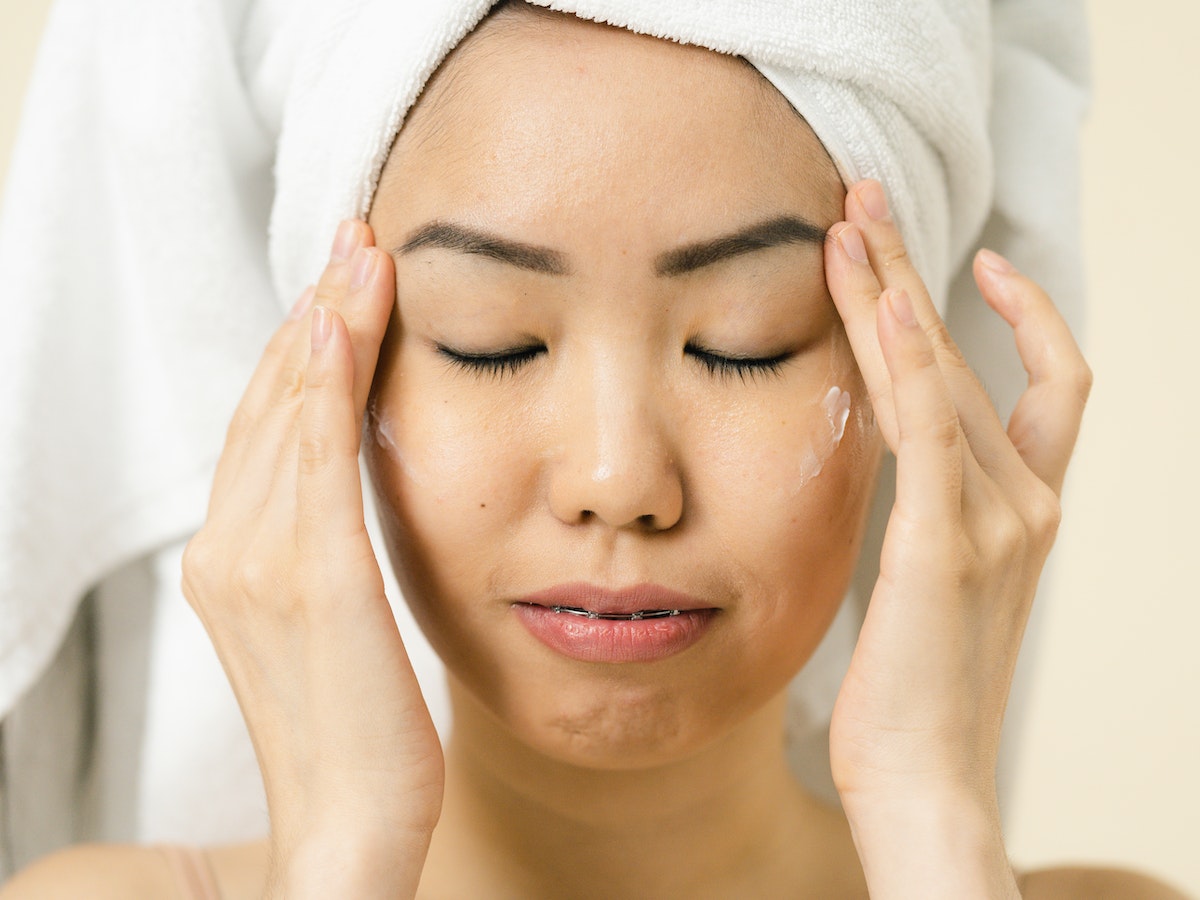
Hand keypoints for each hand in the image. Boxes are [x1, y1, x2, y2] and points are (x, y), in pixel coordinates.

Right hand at [182, 222, 442, 898]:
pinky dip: (324, 384)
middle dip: (315, 313)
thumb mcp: (334, 620)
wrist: (350, 824)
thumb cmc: (358, 727)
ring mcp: (260, 564)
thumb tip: (350, 478)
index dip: (303, 346)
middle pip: (271, 404)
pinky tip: (342, 324)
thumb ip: (324, 546)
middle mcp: (230, 551)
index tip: (343, 282)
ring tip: (360, 256)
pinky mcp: (313, 581)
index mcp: (234, 559)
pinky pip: (316, 458)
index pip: (267, 427)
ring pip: (289, 414)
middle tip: (354, 238)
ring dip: (325, 325)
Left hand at [823, 182, 1090, 894]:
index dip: (1023, 315)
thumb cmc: (913, 689)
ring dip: (894, 292)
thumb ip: (928, 512)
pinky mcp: (945, 542)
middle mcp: (1028, 503)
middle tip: (867, 201)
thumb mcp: (929, 580)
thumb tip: (888, 458)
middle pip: (976, 356)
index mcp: (1028, 512)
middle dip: (919, 273)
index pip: (1048, 386)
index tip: (969, 260)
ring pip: (944, 375)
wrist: (923, 777)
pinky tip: (877, 301)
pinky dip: (906, 358)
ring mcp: (997, 520)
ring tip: (848, 223)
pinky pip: (929, 427)